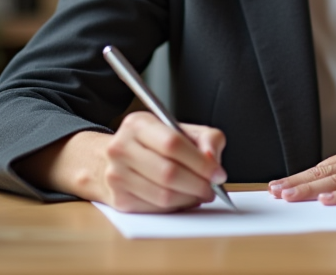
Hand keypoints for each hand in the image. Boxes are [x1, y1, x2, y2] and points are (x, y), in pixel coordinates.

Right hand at [98, 112, 227, 212]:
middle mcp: (121, 148)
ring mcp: (117, 176)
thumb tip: (212, 160)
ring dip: (189, 199)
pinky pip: (156, 209)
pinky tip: (182, 199)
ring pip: (163, 196)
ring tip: (199, 194)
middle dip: (198, 184)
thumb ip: (207, 138)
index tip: (218, 173)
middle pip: (168, 173)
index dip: (200, 162)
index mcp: (138, 124)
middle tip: (211, 189)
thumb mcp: (182, 130)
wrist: (118, 159)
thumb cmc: (155, 144)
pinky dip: (176, 207)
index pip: (172, 144)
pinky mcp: (119, 200)